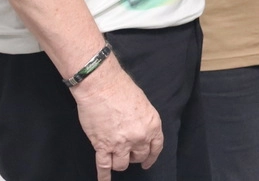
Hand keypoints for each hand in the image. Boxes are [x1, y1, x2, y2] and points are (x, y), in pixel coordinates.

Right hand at [70, 56, 163, 180]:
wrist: (102, 86)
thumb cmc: (121, 89)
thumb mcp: (143, 104)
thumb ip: (143, 121)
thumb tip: (138, 130)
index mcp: (152, 124)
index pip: (156, 147)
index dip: (151, 157)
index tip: (147, 162)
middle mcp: (139, 137)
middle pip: (139, 156)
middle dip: (134, 157)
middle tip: (128, 155)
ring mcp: (121, 143)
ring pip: (122, 164)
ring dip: (119, 163)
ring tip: (115, 158)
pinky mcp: (103, 146)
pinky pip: (104, 166)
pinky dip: (103, 176)